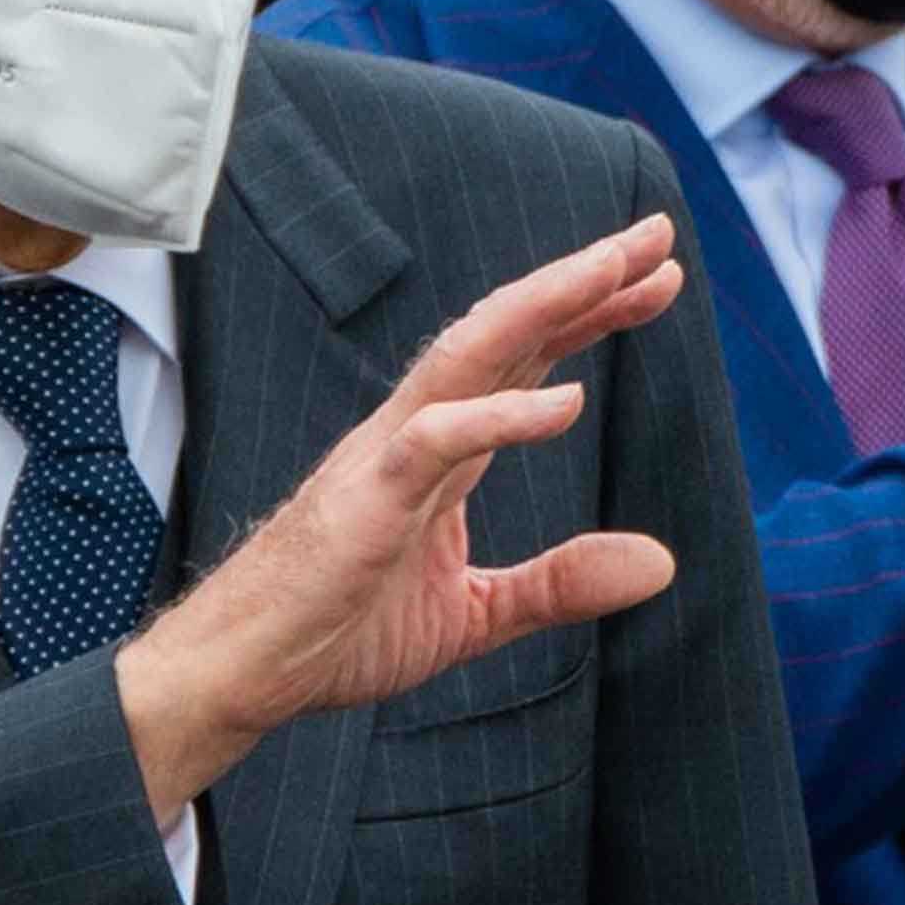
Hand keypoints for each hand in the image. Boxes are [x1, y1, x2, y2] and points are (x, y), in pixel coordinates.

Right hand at [116, 213, 687, 820]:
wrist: (243, 672)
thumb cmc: (337, 630)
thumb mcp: (473, 614)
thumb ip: (559, 584)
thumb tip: (661, 563)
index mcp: (440, 451)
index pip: (522, 360)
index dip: (587, 314)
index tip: (655, 277)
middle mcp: (414, 432)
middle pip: (504, 332)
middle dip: (580, 281)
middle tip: (654, 233)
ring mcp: (385, 458)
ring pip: (468, 356)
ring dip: (544, 307)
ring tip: (613, 268)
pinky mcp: (365, 501)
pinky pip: (434, 441)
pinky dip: (500, 416)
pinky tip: (566, 404)